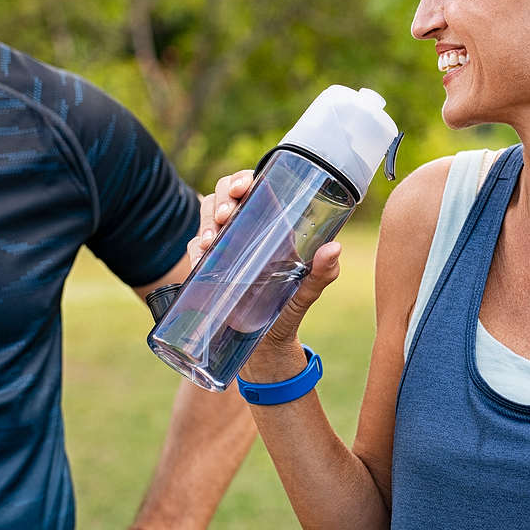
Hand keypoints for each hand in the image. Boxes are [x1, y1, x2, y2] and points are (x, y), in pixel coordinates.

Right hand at [189, 168, 342, 383]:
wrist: (264, 350)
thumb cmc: (288, 313)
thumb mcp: (306, 293)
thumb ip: (321, 274)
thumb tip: (335, 249)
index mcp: (271, 227)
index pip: (254, 189)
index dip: (242, 180)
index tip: (242, 188)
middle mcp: (245, 231)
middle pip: (224, 196)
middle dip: (221, 199)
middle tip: (226, 215)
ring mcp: (224, 247)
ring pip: (206, 216)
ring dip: (205, 221)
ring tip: (212, 240)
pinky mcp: (208, 267)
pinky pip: (194, 248)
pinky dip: (194, 249)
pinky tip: (201, 257)